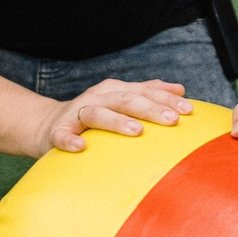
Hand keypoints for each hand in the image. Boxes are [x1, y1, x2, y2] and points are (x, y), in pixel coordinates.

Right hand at [33, 78, 191, 155]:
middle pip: (126, 99)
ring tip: (136, 131)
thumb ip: (148, 94)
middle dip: (150, 108)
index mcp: (115, 90)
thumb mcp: (120, 101)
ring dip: (117, 121)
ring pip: (97, 113)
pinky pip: (63, 135)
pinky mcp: (58, 131)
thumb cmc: (94, 116)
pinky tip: (80, 147)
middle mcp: (97, 97)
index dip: (166, 99)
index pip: (145, 92)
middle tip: (172, 120)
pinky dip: (70, 140)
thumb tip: (180, 89)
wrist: (48, 125)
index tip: (189, 110)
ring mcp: (77, 113)